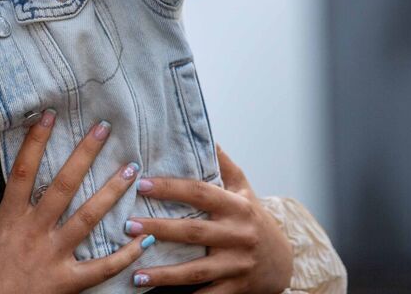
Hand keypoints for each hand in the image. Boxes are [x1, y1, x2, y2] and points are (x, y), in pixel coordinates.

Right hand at [0, 112, 154, 293]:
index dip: (36, 140)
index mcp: (8, 219)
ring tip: (130, 170)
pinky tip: (144, 239)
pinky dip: (125, 255)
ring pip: (88, 218)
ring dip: (111, 193)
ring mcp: (54, 257)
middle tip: (104, 129)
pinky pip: (102, 267)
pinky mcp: (68, 282)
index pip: (22, 170)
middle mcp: (35, 232)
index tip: (49, 115)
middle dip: (84, 154)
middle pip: (63, 185)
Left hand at [125, 146, 293, 292]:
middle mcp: (239, 235)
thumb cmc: (254, 218)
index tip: (141, 183)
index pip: (200, 193)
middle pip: (194, 232)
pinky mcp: (236, 289)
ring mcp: (238, 265)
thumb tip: (203, 132)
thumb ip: (222, 163)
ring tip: (135, 273)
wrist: (284, 262)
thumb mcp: (243, 188)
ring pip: (196, 270)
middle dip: (159, 229)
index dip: (171, 188)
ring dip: (164, 273)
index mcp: (237, 207)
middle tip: (126, 225)